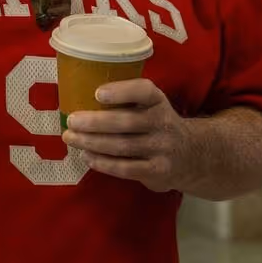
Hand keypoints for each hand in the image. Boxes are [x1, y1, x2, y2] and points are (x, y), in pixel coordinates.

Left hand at [62, 79, 193, 193]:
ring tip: (71, 138)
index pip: (144, 92)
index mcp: (157, 101)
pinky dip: (103, 163)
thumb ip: (126, 102)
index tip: (98, 93)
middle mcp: (162, 123)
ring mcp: (161, 149)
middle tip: (71, 121)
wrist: (190, 155)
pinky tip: (87, 157)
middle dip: (95, 122)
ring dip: (92, 143)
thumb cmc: (155, 124)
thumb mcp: (150, 106)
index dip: (122, 92)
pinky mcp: (157, 171)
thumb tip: (80, 99)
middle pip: (126, 122)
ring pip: (122, 146)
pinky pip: (126, 168)